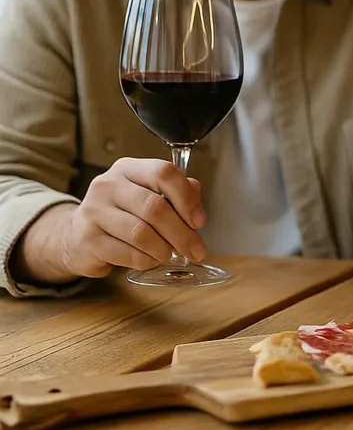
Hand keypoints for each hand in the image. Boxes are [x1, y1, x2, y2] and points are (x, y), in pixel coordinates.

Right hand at [15, 158, 207, 284]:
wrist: (77, 235)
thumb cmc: (124, 213)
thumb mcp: (149, 194)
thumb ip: (178, 194)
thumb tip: (197, 211)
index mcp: (129, 168)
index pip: (163, 173)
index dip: (186, 198)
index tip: (199, 221)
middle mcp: (108, 185)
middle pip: (154, 207)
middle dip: (182, 233)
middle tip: (196, 250)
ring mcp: (93, 211)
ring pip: (142, 233)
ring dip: (164, 249)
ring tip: (169, 254)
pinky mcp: (87, 240)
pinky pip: (128, 254)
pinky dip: (146, 261)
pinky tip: (149, 259)